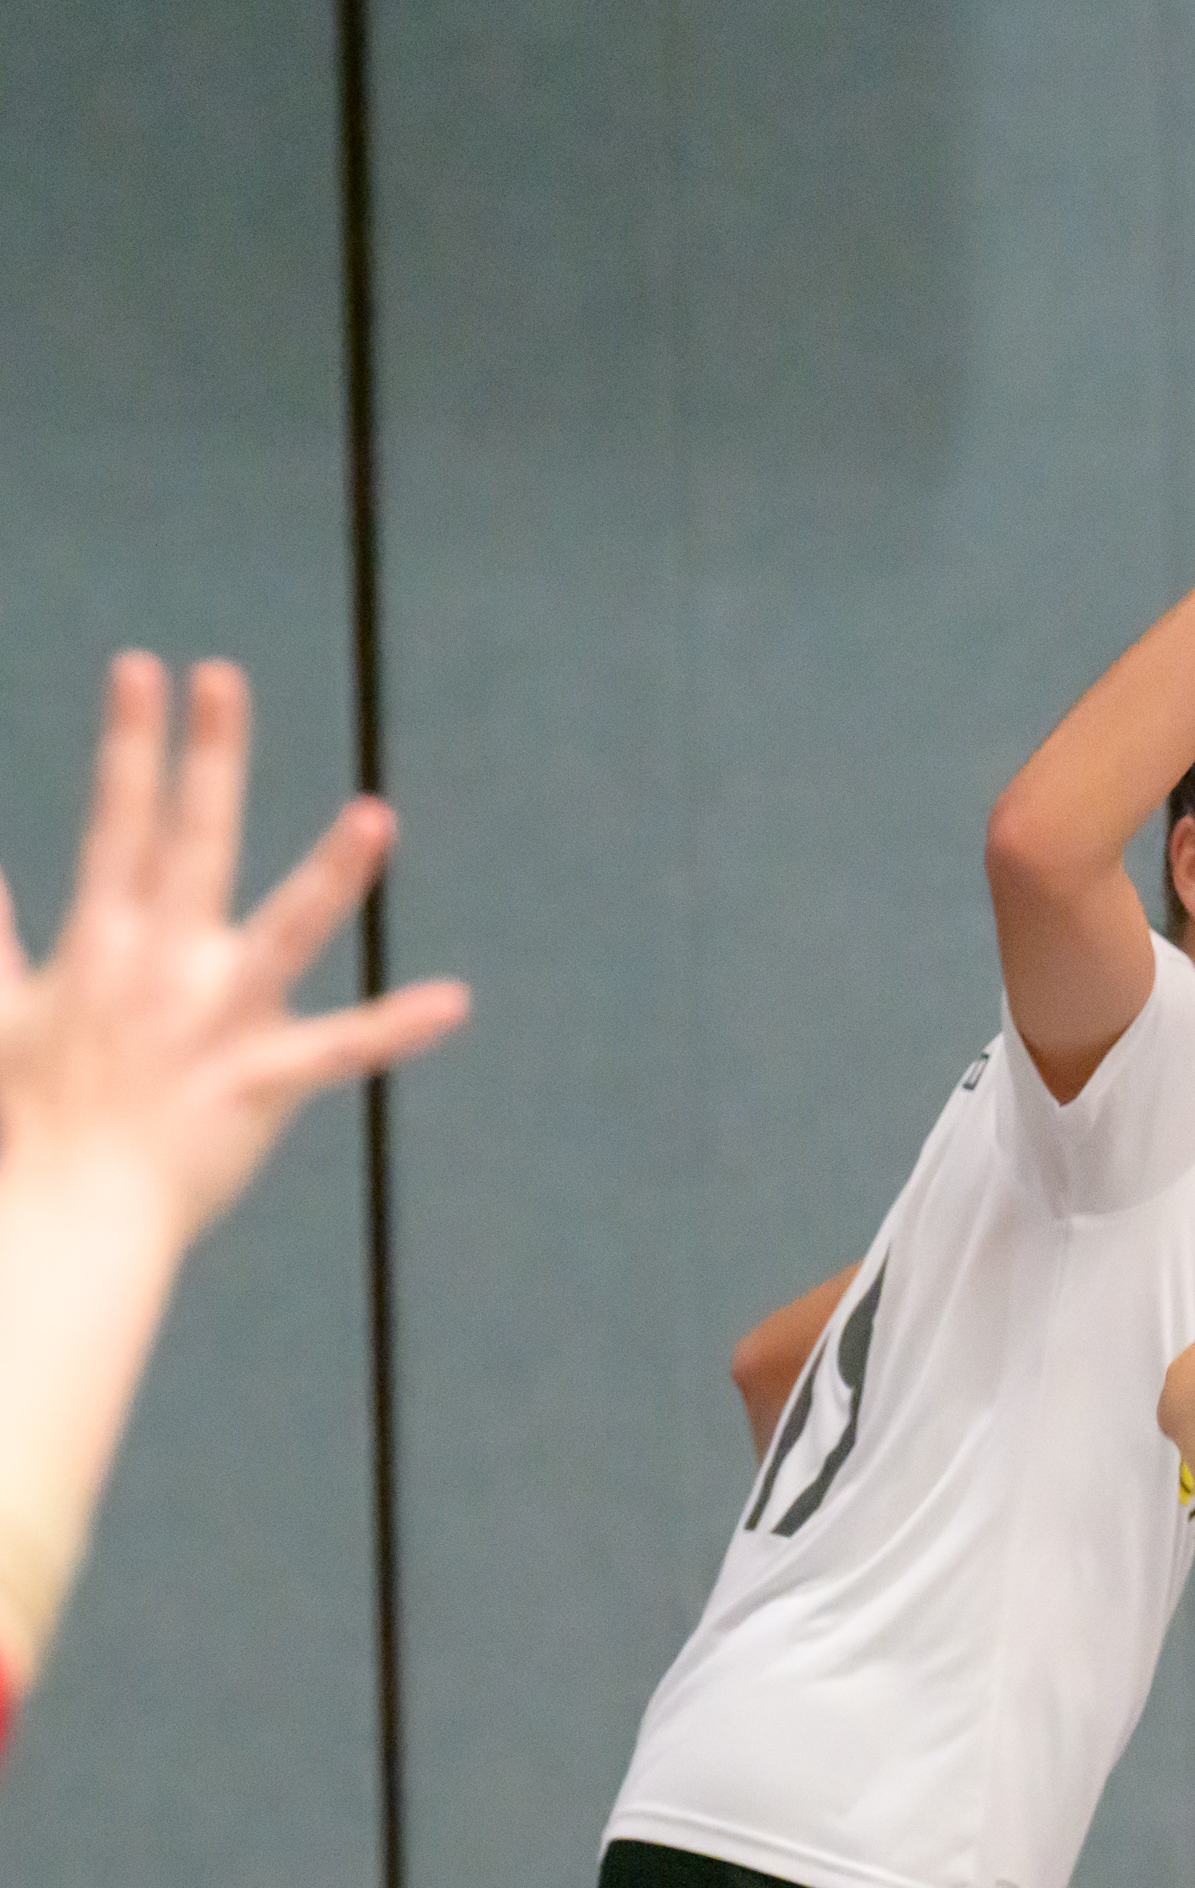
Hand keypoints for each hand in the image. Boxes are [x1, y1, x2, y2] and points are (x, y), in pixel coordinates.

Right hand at [0, 656, 467, 1244]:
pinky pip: (335, 1052)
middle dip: (206, 758)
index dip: (131, 744)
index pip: (116, 822)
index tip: (145, 667)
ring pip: (281, 930)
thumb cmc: (25, 1124)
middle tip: (220, 676)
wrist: (58, 1220)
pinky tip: (457, 1002)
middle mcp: (157, 968)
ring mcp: (210, 1022)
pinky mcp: (253, 1084)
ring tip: (376, 812)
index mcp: (101, 944)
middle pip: (189, 843)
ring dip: (331, 872)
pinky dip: (394, 1028)